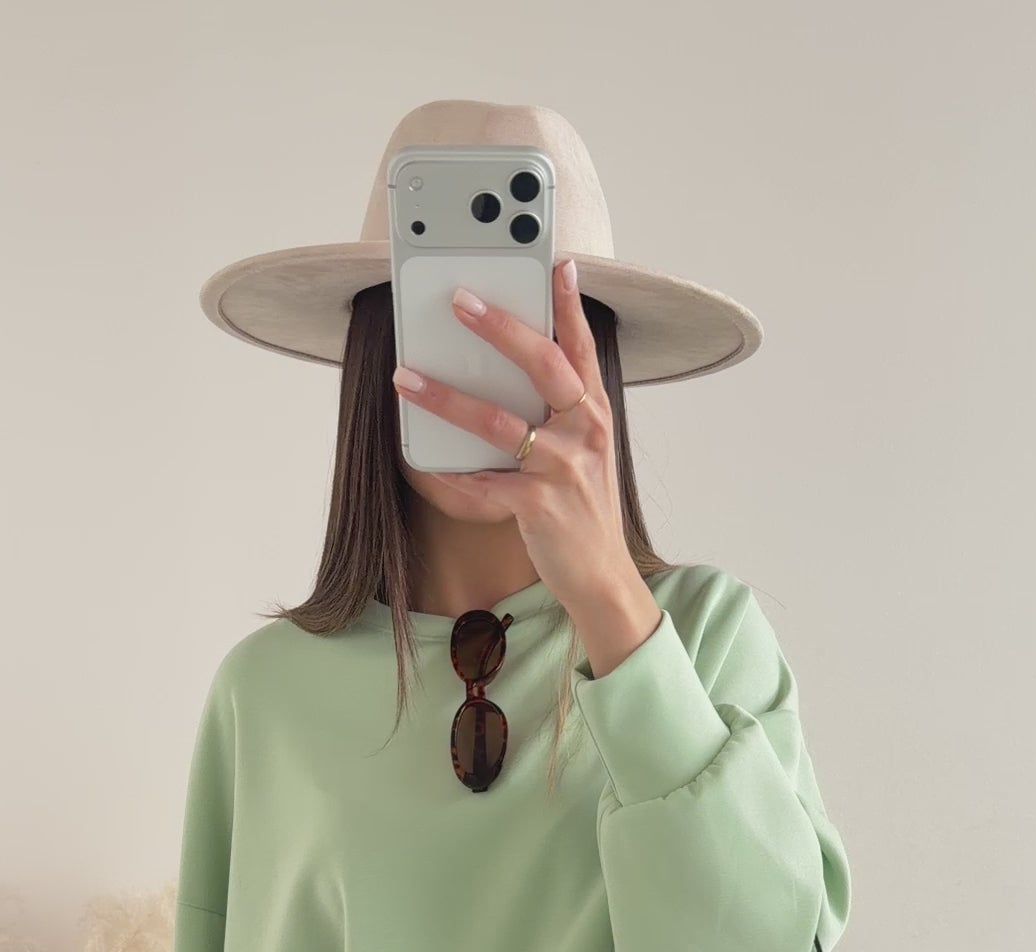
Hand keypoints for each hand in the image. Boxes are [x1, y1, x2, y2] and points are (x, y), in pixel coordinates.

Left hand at [391, 258, 657, 637]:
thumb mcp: (584, 453)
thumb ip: (560, 413)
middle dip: (500, 327)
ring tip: (406, 377)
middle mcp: (584, 433)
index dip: (568, 303)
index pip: (581, 346)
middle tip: (459, 300)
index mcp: (595, 413)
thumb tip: (508, 377)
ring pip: (498, 422)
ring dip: (446, 397)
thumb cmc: (582, 510)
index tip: (556, 263)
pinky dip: (448, 476)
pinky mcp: (539, 506)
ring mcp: (563, 469)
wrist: (600, 575)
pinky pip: (482, 484)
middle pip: (543, 365)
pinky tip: (421, 464)